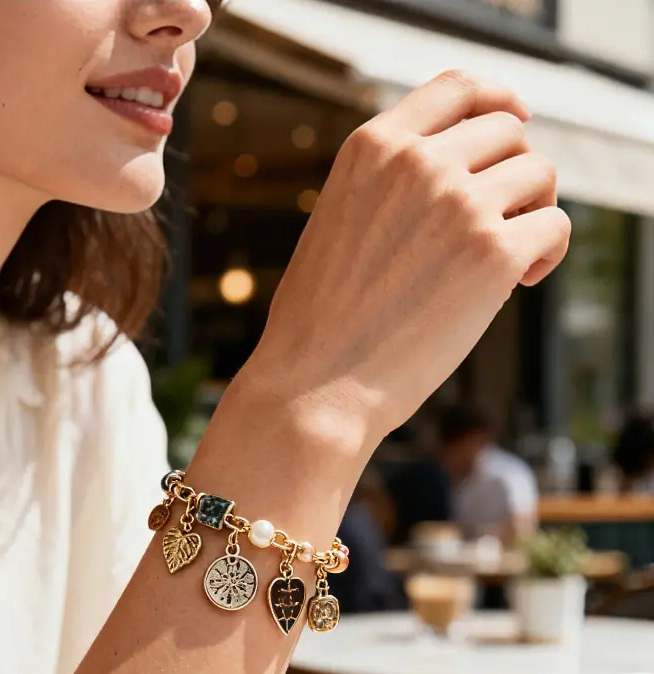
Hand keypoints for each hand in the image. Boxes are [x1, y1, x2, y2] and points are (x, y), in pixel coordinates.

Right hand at [252, 71, 569, 441]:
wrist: (317, 386)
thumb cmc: (320, 323)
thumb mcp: (338, 223)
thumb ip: (390, 186)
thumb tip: (459, 179)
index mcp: (373, 148)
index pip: (457, 89)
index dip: (497, 101)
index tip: (514, 123)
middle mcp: (418, 163)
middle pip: (508, 131)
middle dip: (514, 171)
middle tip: (503, 222)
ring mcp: (458, 204)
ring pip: (538, 173)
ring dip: (535, 209)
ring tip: (510, 257)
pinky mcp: (493, 254)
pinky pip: (554, 225)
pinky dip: (548, 251)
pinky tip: (521, 281)